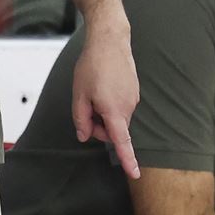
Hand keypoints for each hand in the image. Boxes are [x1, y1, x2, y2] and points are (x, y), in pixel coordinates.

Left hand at [72, 14, 139, 177]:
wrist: (110, 40)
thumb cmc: (93, 66)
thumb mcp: (79, 94)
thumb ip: (81, 119)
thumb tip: (84, 135)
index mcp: (114, 111)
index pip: (122, 142)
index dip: (127, 160)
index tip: (135, 174)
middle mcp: (128, 107)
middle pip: (112, 130)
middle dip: (98, 125)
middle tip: (85, 104)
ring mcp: (133, 98)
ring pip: (115, 117)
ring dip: (103, 111)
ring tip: (94, 89)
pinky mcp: (134, 90)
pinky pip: (120, 105)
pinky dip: (109, 102)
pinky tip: (103, 83)